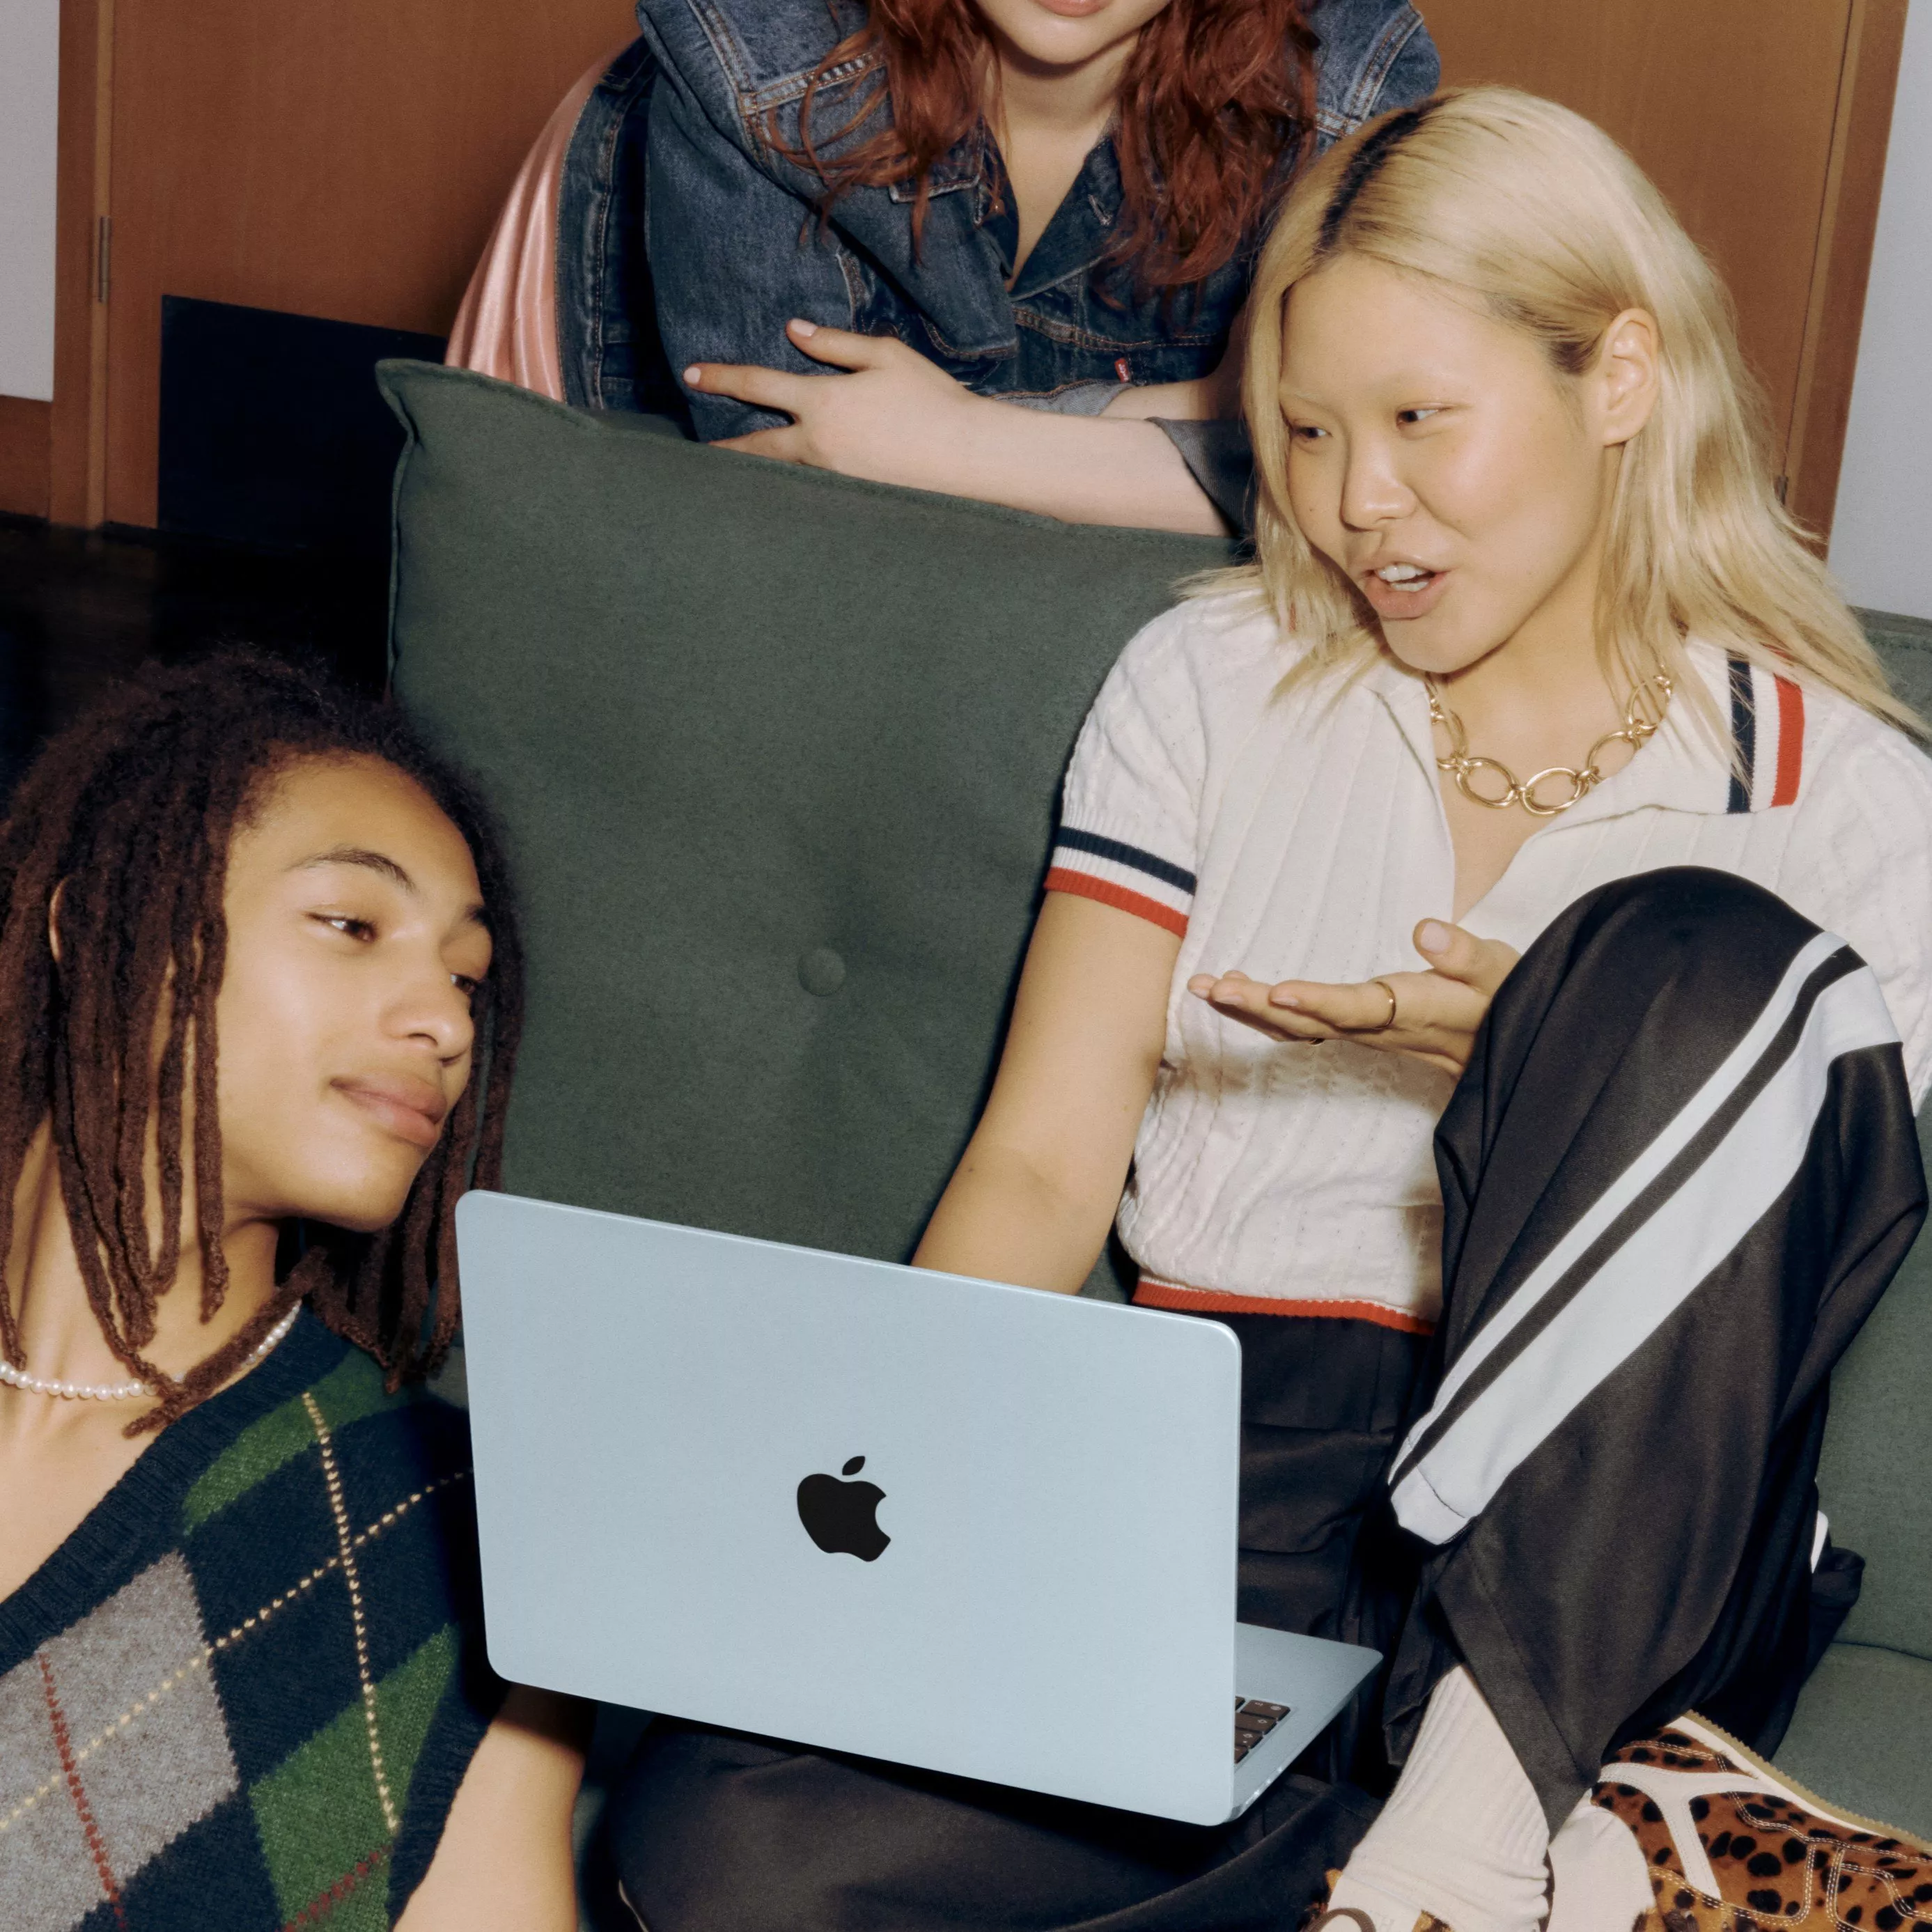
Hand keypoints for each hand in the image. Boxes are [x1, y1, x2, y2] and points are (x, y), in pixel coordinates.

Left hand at [687, 319, 985, 489]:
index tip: (691, 375)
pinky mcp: (850, 498)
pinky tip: (783, 487)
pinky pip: (809, 490)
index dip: (721, 378)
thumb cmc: (932, 399)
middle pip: (755, 447)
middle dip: (723, 448)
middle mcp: (818, 445)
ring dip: (755, 471)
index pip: (758, 385)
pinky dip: (790, 487)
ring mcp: (832, 477)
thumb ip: (834, 344)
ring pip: (780, 474)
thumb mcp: (885, 357)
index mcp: (823, 402)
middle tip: (697, 451)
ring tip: (732, 470)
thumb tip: (793, 331)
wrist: (968, 456)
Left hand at [1187, 920, 1519, 1076]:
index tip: (1279, 992)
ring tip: (1200, 987)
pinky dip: (1263, 1012)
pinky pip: (1303, 1027)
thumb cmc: (1506, 997)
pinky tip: (1231, 994)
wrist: (1513, 1043)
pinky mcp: (1358, 1030)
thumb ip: (1466, 953)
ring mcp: (1365, 1033)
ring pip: (1299, 1029)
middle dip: (1258, 1007)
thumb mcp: (1501, 971)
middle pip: (1312, 1023)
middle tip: (1209, 988)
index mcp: (1415, 1011)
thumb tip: (1426, 929)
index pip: (1360, 1009)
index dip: (1318, 1003)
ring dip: (1248, 1010)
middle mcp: (1382, 1028)